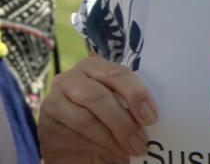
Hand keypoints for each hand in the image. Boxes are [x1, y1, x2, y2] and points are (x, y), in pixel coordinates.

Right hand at [39, 57, 158, 163]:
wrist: (80, 149)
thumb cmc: (108, 123)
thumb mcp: (124, 110)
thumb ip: (132, 106)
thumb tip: (153, 115)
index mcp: (96, 67)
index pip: (117, 73)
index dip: (136, 94)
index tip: (151, 117)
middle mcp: (71, 78)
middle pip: (98, 96)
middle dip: (123, 122)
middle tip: (141, 142)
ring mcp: (55, 100)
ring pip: (85, 119)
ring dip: (112, 138)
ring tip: (129, 151)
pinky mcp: (46, 125)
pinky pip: (73, 136)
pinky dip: (97, 147)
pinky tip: (112, 152)